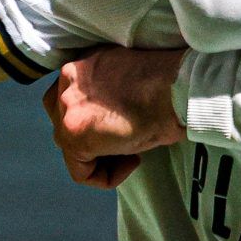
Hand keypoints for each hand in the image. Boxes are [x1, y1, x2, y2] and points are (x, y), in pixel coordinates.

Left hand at [41, 48, 188, 189]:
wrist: (177, 86)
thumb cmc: (168, 83)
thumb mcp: (128, 79)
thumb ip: (105, 93)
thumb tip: (105, 119)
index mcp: (82, 64)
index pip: (70, 100)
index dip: (95, 121)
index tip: (122, 125)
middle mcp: (68, 80)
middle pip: (63, 123)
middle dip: (93, 139)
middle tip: (125, 142)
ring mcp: (66, 108)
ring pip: (71, 149)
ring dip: (101, 157)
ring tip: (132, 152)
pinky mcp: (74, 135)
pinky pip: (81, 173)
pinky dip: (106, 177)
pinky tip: (133, 162)